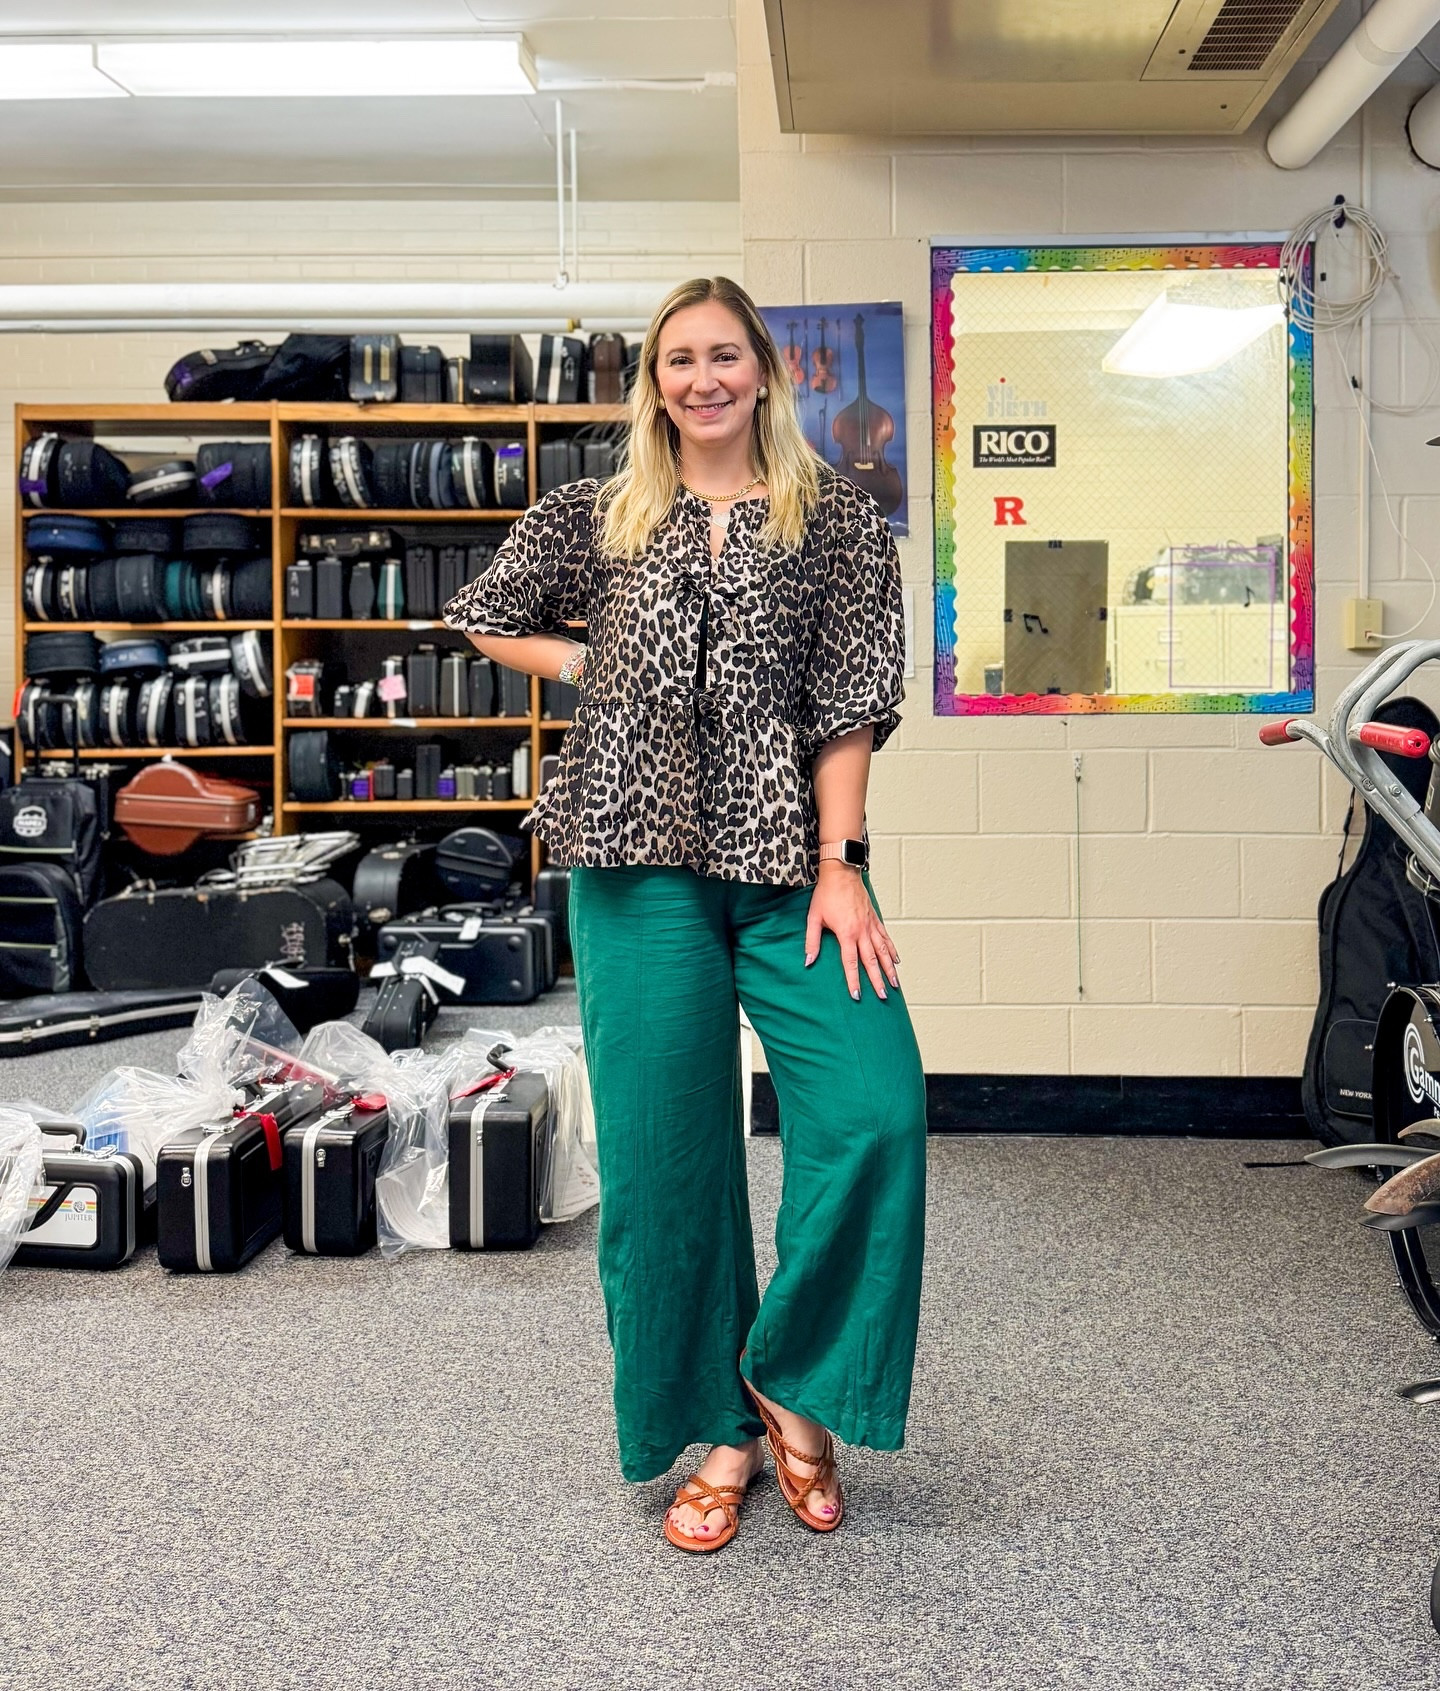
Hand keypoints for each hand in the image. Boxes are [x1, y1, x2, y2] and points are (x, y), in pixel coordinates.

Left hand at [804, 864, 900, 1001]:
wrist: (841, 872)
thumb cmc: (826, 894)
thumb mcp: (814, 918)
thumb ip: (812, 941)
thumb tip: (808, 961)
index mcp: (846, 933)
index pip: (850, 963)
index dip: (854, 980)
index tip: (857, 995)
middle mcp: (862, 931)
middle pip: (871, 961)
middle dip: (877, 980)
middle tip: (883, 996)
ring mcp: (871, 925)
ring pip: (883, 951)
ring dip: (889, 969)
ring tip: (895, 984)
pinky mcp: (874, 918)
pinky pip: (886, 938)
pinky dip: (891, 950)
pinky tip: (896, 960)